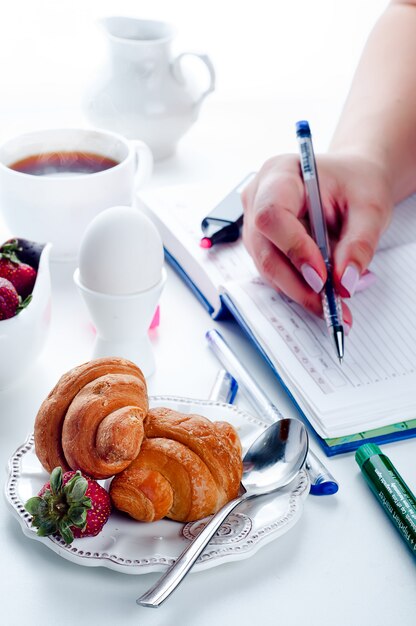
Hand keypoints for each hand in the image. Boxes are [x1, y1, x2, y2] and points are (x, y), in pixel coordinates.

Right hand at [241, 153, 392, 328]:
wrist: (351, 181)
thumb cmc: (356, 183)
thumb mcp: (370, 207)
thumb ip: (359, 243)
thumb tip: (345, 281)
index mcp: (280, 174)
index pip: (272, 215)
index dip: (294, 248)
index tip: (322, 276)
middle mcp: (258, 198)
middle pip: (265, 249)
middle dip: (297, 282)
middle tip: (329, 303)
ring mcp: (255, 224)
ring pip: (267, 266)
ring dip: (299, 290)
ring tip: (333, 304)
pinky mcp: (262, 244)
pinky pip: (274, 272)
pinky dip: (298, 287)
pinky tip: (323, 294)